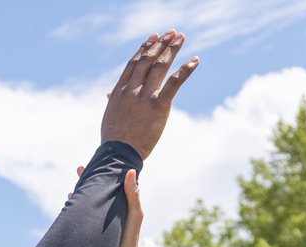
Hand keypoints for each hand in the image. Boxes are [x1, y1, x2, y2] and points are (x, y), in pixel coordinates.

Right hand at [71, 167, 141, 243]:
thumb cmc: (129, 243)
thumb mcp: (134, 217)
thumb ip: (133, 196)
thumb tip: (131, 171)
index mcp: (120, 208)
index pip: (110, 186)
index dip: (104, 174)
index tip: (96, 163)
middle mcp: (108, 215)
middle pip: (97, 193)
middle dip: (87, 182)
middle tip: (79, 169)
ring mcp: (97, 224)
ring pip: (86, 206)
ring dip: (78, 197)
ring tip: (72, 190)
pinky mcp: (89, 234)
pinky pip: (79, 219)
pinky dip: (73, 211)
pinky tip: (68, 208)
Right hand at [101, 30, 197, 159]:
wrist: (118, 154)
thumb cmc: (114, 140)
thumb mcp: (110, 116)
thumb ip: (112, 101)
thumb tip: (109, 94)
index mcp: (119, 91)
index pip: (134, 63)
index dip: (145, 48)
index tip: (154, 37)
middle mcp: (131, 89)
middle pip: (147, 60)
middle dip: (161, 44)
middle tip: (172, 33)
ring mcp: (144, 97)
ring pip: (160, 66)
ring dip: (172, 49)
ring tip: (181, 37)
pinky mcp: (158, 106)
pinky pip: (174, 83)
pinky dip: (186, 70)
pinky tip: (195, 60)